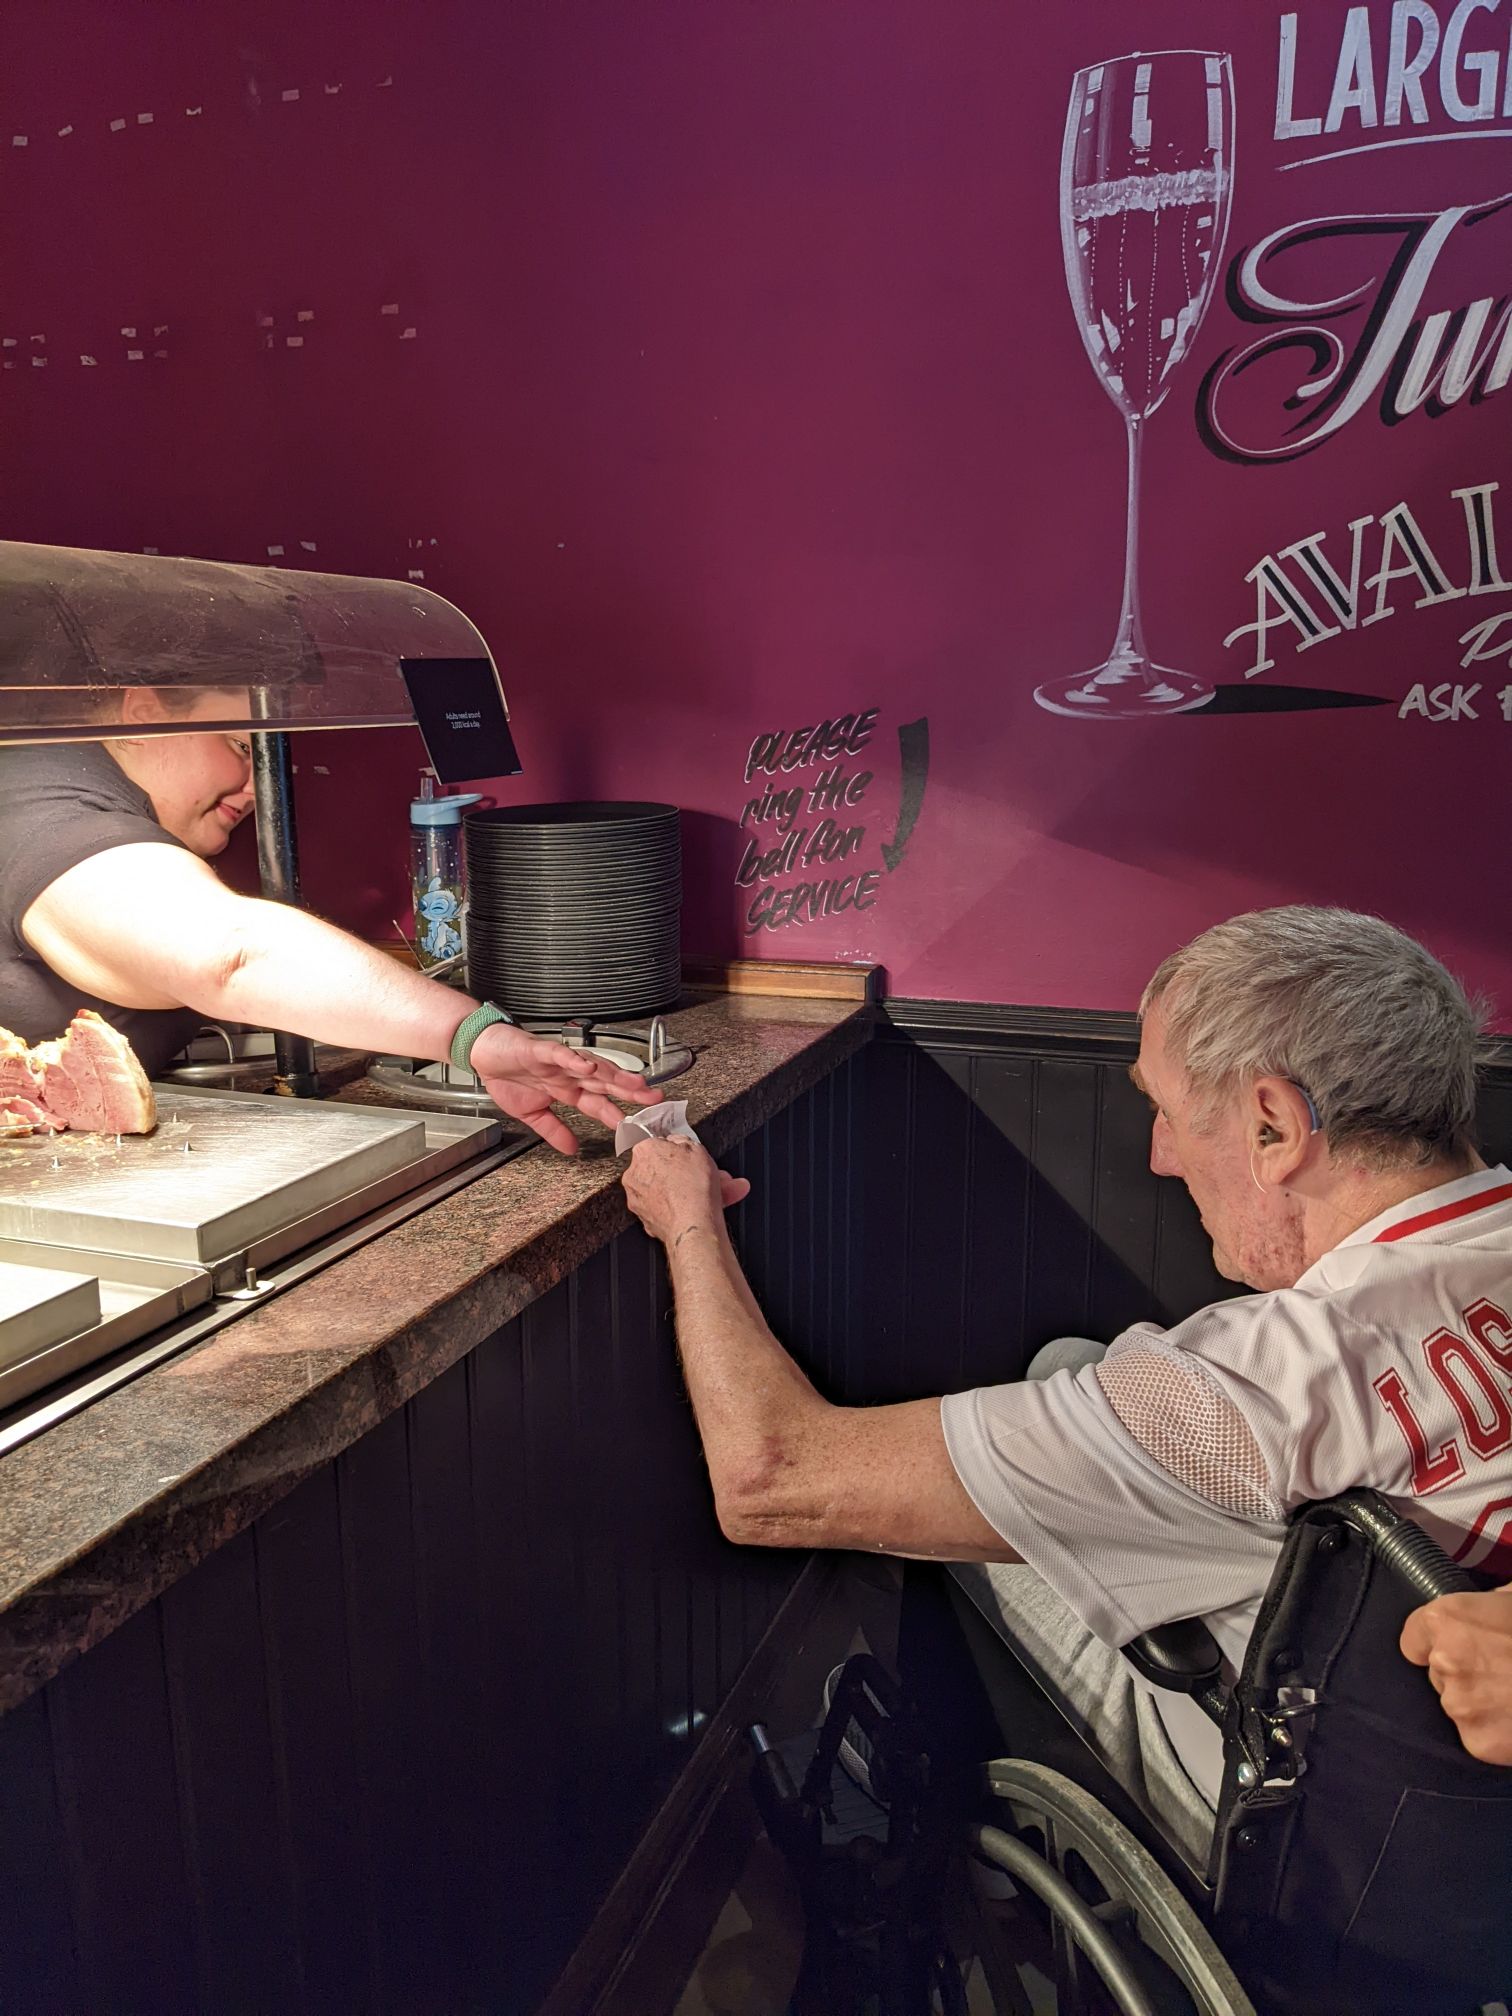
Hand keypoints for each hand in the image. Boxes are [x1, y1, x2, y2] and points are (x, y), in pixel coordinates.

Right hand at [468, 1022, 661, 1154]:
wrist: (482, 1054)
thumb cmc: (508, 1076)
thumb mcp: (532, 1114)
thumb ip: (554, 1130)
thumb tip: (572, 1150)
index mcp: (568, 1090)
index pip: (600, 1104)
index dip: (620, 1114)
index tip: (640, 1126)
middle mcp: (569, 1075)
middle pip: (606, 1083)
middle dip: (630, 1090)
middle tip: (655, 1098)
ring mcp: (558, 1062)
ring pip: (592, 1067)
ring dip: (613, 1074)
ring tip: (633, 1082)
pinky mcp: (541, 1050)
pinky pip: (561, 1055)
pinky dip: (575, 1060)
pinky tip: (590, 1067)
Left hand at [622, 1137, 750, 1243]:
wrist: (692, 1225)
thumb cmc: (694, 1187)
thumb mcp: (697, 1148)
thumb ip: (683, 1141)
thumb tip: (679, 1144)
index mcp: (643, 1152)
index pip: (657, 1144)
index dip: (677, 1150)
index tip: (687, 1156)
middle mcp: (634, 1175)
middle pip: (662, 1169)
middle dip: (687, 1173)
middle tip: (705, 1175)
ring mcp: (638, 1199)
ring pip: (667, 1191)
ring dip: (689, 1191)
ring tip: (716, 1192)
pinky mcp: (646, 1219)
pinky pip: (667, 1209)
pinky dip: (683, 1208)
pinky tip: (704, 1208)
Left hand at [1401, 1584, 1511, 1765]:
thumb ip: (1491, 1603)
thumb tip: (1485, 1605)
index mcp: (1447, 1619)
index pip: (1414, 1637)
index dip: (1433, 1642)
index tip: (1455, 1646)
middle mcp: (1444, 1661)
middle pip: (1438, 1671)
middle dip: (1465, 1672)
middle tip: (1503, 1671)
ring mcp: (1460, 1705)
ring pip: (1458, 1704)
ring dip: (1480, 1703)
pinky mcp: (1478, 1743)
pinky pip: (1478, 1736)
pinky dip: (1496, 1732)